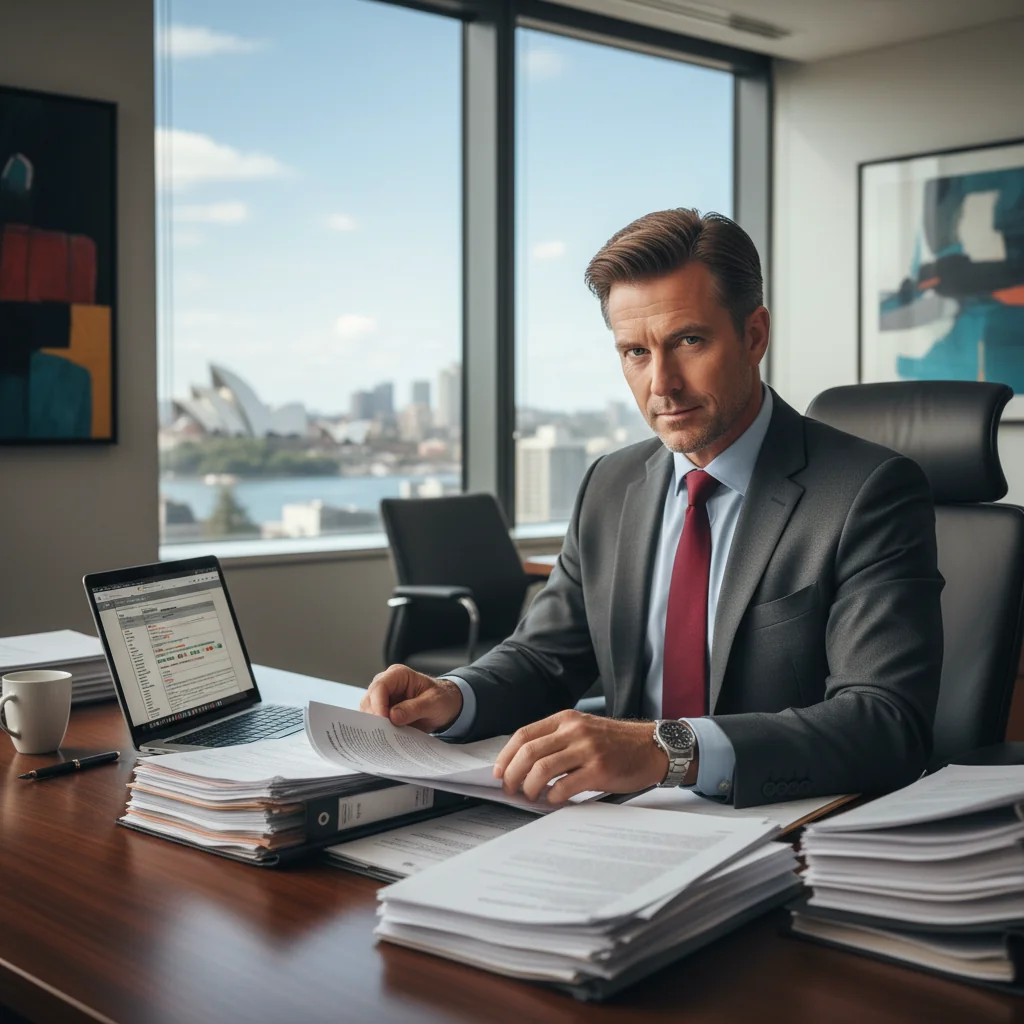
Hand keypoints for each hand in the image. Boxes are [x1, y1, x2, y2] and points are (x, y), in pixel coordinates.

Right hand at [359, 665, 463, 732]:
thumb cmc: (441, 699)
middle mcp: (387, 684)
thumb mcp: (434, 703)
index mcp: (399, 675)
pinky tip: (384, 739)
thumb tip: (393, 716)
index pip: (380, 686)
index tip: (383, 720)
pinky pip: (374, 721)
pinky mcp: (383, 711)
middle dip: (373, 717)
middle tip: (382, 734)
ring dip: (374, 725)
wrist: (445, 707)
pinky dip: (377, 730)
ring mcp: (383, 698)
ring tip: (384, 739)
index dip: (378, 704)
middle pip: (369, 699)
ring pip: (368, 711)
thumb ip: (414, 708)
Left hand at [493, 710, 683, 804]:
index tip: (499, 772)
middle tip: (510, 789)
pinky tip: (554, 800)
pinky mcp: (599, 770)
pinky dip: (552, 797)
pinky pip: (564, 786)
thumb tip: (524, 764)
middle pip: (528, 752)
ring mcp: (587, 749)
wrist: (652, 747)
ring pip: (541, 769)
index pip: (524, 735)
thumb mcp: (584, 730)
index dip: (506, 756)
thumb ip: (558, 740)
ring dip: (529, 788)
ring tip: (530, 796)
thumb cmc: (617, 743)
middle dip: (512, 775)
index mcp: (566, 719)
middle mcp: (574, 730)